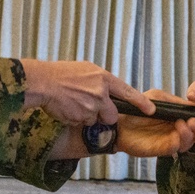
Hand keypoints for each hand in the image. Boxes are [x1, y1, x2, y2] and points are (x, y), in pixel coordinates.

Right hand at [21, 59, 154, 125]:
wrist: (42, 82)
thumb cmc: (61, 74)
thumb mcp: (85, 70)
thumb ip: (100, 81)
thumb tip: (108, 90)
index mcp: (103, 79)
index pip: (127, 93)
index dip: (141, 103)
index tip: (152, 110)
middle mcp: (100, 94)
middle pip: (111, 115)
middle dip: (103, 115)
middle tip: (90, 107)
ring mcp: (90, 108)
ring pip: (94, 120)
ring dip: (85, 116)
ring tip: (72, 103)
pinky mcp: (79, 118)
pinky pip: (81, 124)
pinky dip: (74, 119)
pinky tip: (66, 108)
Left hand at [116, 89, 194, 156]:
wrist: (118, 124)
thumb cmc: (136, 109)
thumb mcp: (156, 97)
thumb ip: (174, 100)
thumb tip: (193, 103)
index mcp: (176, 115)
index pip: (194, 116)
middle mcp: (176, 128)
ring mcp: (171, 139)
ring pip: (190, 140)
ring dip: (192, 132)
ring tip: (189, 123)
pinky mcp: (164, 148)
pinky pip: (178, 147)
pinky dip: (183, 138)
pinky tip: (180, 128)